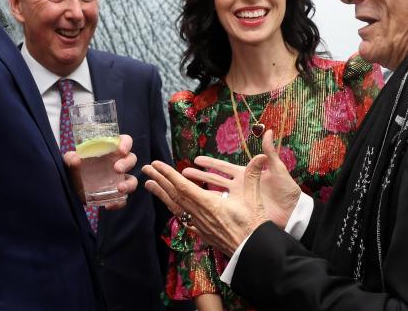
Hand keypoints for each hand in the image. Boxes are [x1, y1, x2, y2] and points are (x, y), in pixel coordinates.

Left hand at [63, 134, 137, 210]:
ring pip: (132, 180)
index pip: (124, 141)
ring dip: (129, 184)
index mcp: (109, 150)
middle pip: (131, 159)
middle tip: (117, 169)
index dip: (126, 144)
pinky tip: (109, 205)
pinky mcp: (115, 194)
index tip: (121, 150)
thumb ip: (70, 158)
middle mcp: (117, 163)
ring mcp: (117, 179)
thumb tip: (75, 159)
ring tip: (120, 188)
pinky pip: (123, 199)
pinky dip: (119, 203)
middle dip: (127, 163)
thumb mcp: (70, 162)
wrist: (70, 190)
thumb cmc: (74, 170)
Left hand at [143, 151, 271, 254]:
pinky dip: (174, 209)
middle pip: (174, 196)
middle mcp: (200, 215)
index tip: (156, 165)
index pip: (183, 186)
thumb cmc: (254, 225)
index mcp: (209, 204)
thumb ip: (253, 176)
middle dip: (159, 180)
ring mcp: (199, 226)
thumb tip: (261, 156)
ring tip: (149, 184)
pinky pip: (183, 219)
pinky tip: (169, 206)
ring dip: (162, 194)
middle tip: (145, 169)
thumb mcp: (254, 198)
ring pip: (176, 207)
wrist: (253, 252)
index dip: (168, 174)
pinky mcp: (202, 234)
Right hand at [187, 130, 300, 228]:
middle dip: (199, 176)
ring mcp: (239, 200)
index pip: (223, 167)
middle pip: (214, 180)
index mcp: (246, 174)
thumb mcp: (278, 169)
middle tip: (183, 173)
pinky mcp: (241, 212)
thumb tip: (269, 131)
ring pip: (215, 195)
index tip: (196, 159)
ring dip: (200, 192)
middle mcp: (239, 186)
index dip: (210, 163)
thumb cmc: (287, 190)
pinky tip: (197, 209)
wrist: (293, 212)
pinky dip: (210, 208)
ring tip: (185, 190)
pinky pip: (223, 210)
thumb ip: (270, 152)